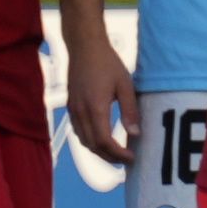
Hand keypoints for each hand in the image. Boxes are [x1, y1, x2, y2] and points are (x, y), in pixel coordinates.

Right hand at [61, 23, 133, 168]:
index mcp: (95, 108)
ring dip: (99, 151)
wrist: (84, 47)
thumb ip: (130, 111)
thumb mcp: (125, 85)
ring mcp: (73, 110)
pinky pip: (79, 131)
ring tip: (116, 153)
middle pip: (93, 146)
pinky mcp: (71, 106)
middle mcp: (81, 112)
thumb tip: (135, 134)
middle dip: (110, 157)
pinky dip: (90, 141)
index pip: (104, 142)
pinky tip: (101, 139)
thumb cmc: (107, 63)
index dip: (117, 154)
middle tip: (126, 160)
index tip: (131, 157)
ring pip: (84, 141)